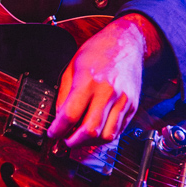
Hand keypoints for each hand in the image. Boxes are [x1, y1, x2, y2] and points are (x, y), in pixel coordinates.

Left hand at [47, 14, 158, 146]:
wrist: (126, 43)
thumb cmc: (97, 52)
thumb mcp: (72, 67)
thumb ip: (64, 94)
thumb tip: (60, 118)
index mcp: (88, 81)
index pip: (70, 114)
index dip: (58, 130)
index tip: (52, 133)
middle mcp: (107, 92)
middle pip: (90, 130)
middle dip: (73, 142)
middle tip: (65, 140)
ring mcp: (123, 100)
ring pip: (107, 136)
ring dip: (90, 143)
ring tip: (79, 138)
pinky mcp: (132, 106)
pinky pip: (118, 130)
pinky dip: (105, 136)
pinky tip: (95, 132)